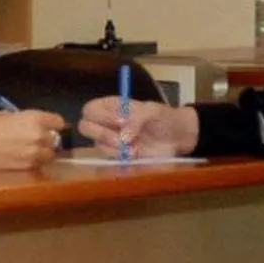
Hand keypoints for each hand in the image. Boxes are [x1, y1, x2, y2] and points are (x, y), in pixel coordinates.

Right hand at [0, 109, 61, 171]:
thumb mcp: (9, 115)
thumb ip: (27, 120)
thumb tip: (35, 124)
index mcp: (35, 118)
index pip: (59, 122)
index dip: (54, 125)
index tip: (50, 127)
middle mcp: (39, 136)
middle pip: (56, 139)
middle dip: (48, 139)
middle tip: (37, 139)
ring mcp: (34, 153)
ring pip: (50, 154)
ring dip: (43, 152)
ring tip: (30, 150)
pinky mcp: (27, 167)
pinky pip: (38, 164)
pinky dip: (34, 162)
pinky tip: (22, 158)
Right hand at [78, 97, 197, 158]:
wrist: (178, 137)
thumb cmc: (164, 118)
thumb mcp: (153, 112)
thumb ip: (137, 119)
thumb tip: (124, 137)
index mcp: (112, 105)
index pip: (91, 109)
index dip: (102, 116)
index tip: (121, 122)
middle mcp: (107, 121)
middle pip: (85, 126)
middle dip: (102, 134)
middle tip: (122, 140)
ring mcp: (110, 139)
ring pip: (97, 144)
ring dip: (115, 148)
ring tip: (136, 147)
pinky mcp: (117, 154)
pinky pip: (109, 157)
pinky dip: (121, 157)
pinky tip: (136, 153)